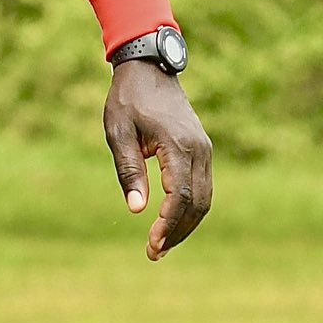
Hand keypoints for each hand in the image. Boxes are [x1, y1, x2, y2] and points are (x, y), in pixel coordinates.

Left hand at [103, 60, 213, 260]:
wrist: (149, 69)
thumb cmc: (128, 100)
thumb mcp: (118, 133)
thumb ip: (129, 171)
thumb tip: (137, 210)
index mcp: (177, 145)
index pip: (180, 195)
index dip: (168, 224)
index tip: (152, 244)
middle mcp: (199, 150)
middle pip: (198, 203)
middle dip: (178, 232)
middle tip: (154, 253)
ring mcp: (204, 150)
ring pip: (205, 199)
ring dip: (186, 225)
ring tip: (162, 245)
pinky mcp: (202, 151)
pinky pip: (202, 188)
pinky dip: (190, 210)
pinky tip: (171, 224)